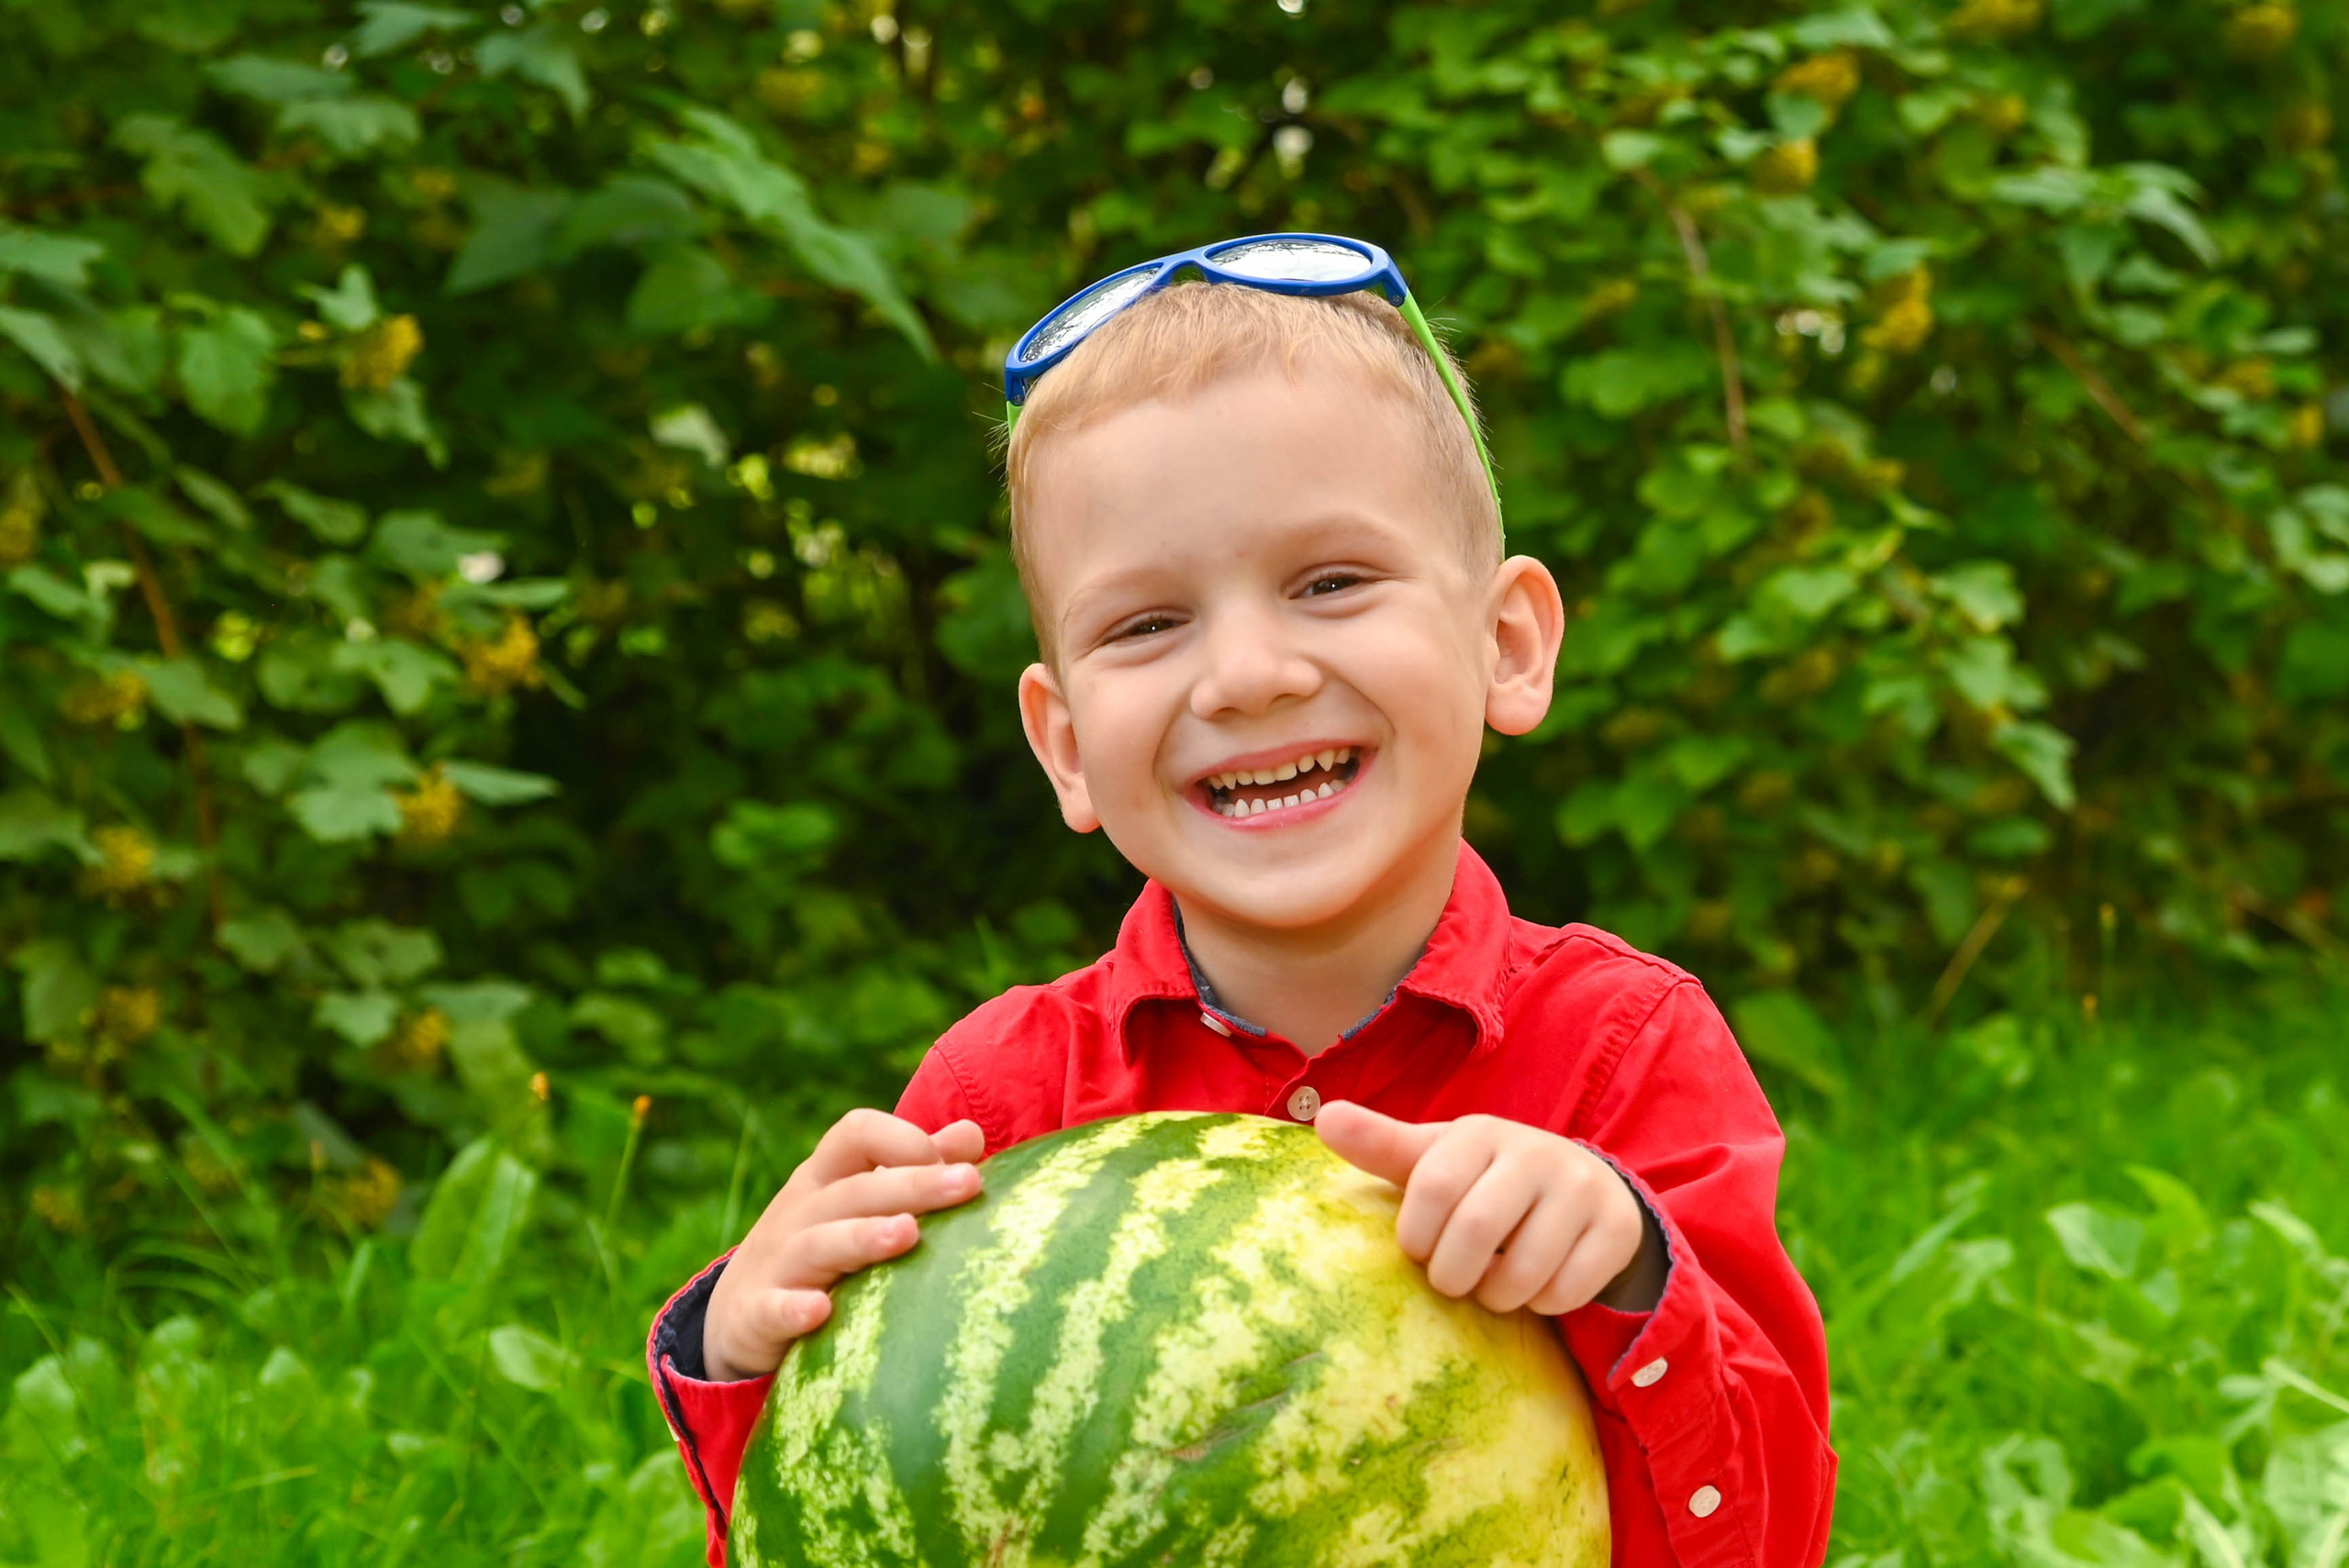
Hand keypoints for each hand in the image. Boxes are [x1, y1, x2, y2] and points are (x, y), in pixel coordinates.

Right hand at [702, 1109, 985, 1381]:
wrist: (738, 1312)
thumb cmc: (822, 1244)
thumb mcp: (858, 1200)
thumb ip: (912, 1168)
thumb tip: (971, 1135)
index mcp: (826, 1177)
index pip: (858, 1133)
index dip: (906, 1139)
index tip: (960, 1166)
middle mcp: (801, 1211)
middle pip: (855, 1189)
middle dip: (913, 1184)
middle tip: (969, 1183)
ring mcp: (777, 1261)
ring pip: (820, 1244)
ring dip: (863, 1237)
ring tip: (909, 1234)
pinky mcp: (758, 1314)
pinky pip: (773, 1309)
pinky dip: (793, 1309)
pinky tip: (820, 1312)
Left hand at [1314, 1103, 1665, 1315]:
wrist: (1581, 1189)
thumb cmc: (1486, 1181)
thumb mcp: (1436, 1160)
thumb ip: (1381, 1146)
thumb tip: (1323, 1117)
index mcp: (1481, 1132)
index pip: (1431, 1187)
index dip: (1417, 1236)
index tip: (1419, 1250)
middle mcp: (1535, 1151)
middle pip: (1476, 1230)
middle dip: (1453, 1275)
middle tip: (1452, 1281)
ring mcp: (1581, 1188)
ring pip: (1524, 1270)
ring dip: (1498, 1296)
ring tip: (1491, 1286)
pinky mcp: (1616, 1229)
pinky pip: (1567, 1291)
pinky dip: (1543, 1304)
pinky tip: (1538, 1286)